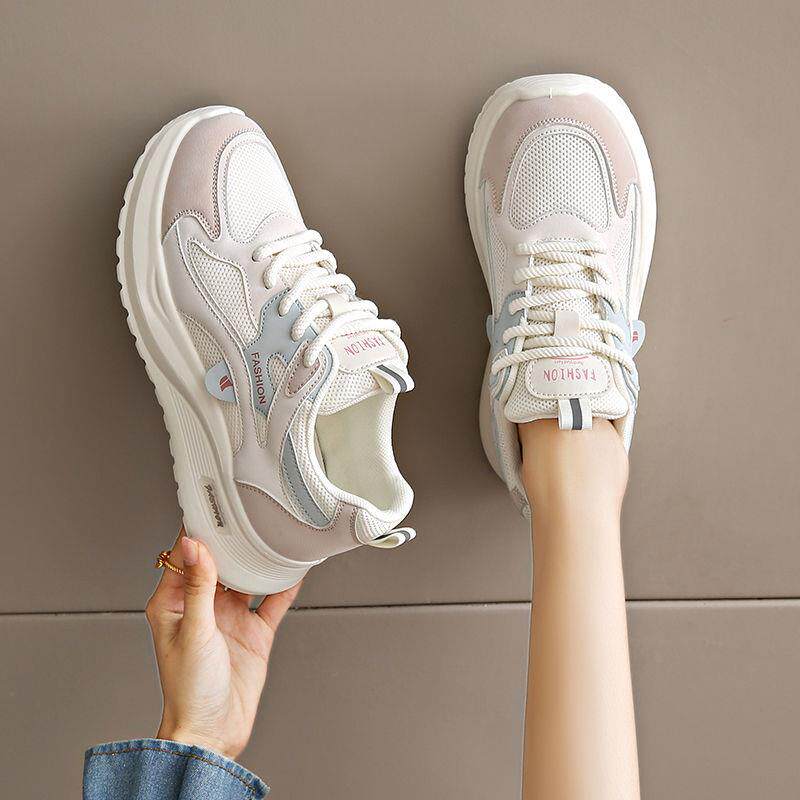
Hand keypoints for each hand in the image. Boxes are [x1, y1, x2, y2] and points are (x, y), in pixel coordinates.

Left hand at [145, 529, 299, 759]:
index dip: (196, 532)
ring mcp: (230, 619)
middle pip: (220, 563)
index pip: (184, 557)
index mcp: (174, 603)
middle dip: (233, 540)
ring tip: (272, 535)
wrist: (214, 733)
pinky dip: (284, 586)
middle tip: (247, 510)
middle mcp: (202, 607)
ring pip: (248, 579)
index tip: (210, 505)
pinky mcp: (254, 633)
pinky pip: (272, 602)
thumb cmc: (188, 690)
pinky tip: (294, 570)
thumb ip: (198, 586)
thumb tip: (193, 544)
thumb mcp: (193, 630)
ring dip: (259, 560)